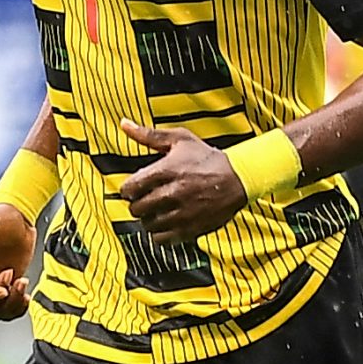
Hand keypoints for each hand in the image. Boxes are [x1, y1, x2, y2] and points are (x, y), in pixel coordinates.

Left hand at [117, 121, 246, 245]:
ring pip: (148, 225)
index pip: (130, 188)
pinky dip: (160, 233)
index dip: (128, 189)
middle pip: (137, 208)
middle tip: (146, 199)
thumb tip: (124, 124)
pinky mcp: (190, 229)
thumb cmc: (207, 158)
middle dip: (138, 204)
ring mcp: (182, 214)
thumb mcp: (180, 139)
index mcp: (166, 171)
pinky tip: (166, 222)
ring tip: (157, 210)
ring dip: (149, 218)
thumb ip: (148, 135)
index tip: (134, 188)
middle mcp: (172, 193)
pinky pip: (162, 239)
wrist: (238, 178)